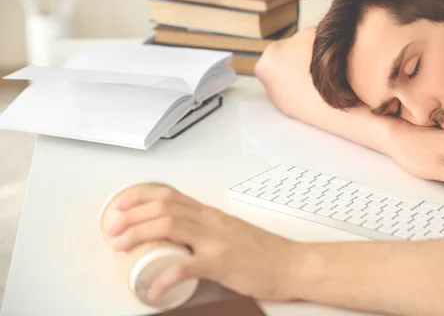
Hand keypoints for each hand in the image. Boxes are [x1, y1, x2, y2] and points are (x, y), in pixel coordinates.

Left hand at [107, 185, 296, 301]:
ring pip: (170, 225)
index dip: (140, 197)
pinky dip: (165, 276)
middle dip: (131, 215)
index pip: (169, 195)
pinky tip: (154, 287)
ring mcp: (216, 240)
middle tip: (113, 230)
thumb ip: (206, 230)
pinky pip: (187, 267)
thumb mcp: (230, 232)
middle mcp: (210, 221)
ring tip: (122, 246)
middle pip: (163, 206)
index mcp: (210, 214)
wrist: (291, 263)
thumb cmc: (264, 251)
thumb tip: (181, 238)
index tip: (121, 206)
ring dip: (139, 233)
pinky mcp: (222, 262)